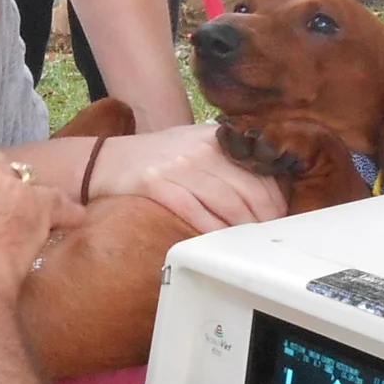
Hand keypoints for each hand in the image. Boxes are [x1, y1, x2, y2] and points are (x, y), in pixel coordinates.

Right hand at [92, 123, 284, 232]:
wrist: (104, 161)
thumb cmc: (154, 158)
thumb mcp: (193, 145)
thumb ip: (225, 161)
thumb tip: (265, 189)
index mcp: (214, 138)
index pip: (259, 170)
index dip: (275, 199)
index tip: (280, 217)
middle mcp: (200, 150)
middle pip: (249, 191)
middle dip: (264, 220)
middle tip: (267, 238)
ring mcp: (179, 167)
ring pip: (228, 205)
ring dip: (242, 230)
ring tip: (248, 245)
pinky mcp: (159, 186)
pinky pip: (196, 214)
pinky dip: (212, 231)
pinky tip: (218, 243)